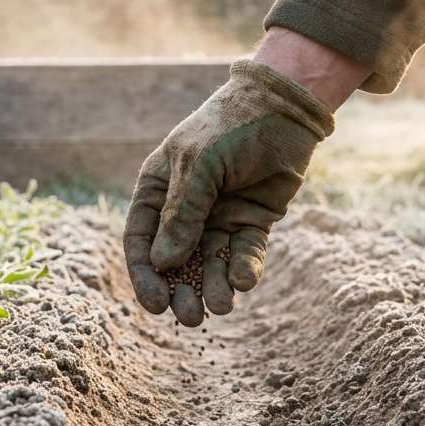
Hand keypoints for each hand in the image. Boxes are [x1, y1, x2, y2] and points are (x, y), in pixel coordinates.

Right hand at [123, 29, 359, 325]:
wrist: (282, 108)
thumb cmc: (228, 127)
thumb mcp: (197, 166)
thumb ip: (181, 214)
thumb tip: (164, 264)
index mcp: (157, 190)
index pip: (142, 240)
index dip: (145, 274)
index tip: (155, 304)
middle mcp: (185, 208)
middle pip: (176, 261)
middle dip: (182, 290)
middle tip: (191, 317)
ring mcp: (219, 216)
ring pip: (211, 262)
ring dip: (213, 287)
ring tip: (221, 307)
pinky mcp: (253, 220)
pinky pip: (245, 253)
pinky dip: (244, 269)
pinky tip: (243, 282)